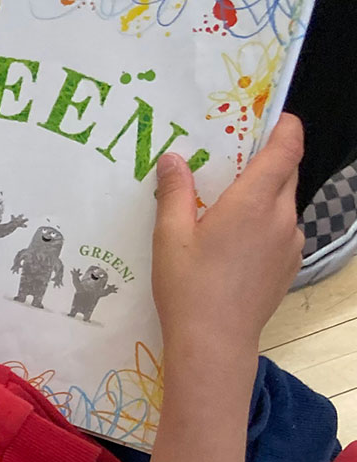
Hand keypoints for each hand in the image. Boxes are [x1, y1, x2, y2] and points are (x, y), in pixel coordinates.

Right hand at [151, 114, 303, 358]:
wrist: (215, 342)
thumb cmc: (188, 287)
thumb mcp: (170, 236)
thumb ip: (175, 192)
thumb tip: (174, 158)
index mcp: (254, 201)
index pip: (288, 146)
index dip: (284, 126)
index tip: (267, 119)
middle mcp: (281, 216)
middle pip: (286, 172)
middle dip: (264, 161)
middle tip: (229, 165)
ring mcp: (290, 242)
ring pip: (283, 203)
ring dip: (262, 196)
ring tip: (224, 212)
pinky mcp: (289, 265)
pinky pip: (281, 231)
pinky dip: (264, 225)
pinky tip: (233, 246)